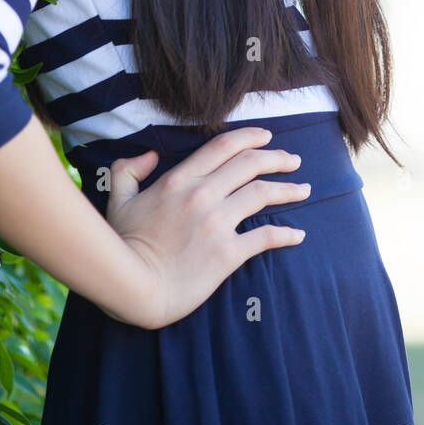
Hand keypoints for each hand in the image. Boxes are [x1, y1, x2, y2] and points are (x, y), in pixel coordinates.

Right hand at [103, 127, 310, 328]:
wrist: (134, 287)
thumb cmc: (125, 244)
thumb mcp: (119, 199)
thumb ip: (129, 170)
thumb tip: (150, 155)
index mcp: (179, 179)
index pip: (223, 147)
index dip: (250, 137)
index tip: (267, 137)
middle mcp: (202, 195)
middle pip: (250, 164)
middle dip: (277, 158)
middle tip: (293, 160)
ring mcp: (217, 224)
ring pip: (262, 194)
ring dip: (288, 189)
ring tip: (304, 189)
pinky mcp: (227, 253)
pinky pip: (265, 237)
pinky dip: (286, 234)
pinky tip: (298, 234)